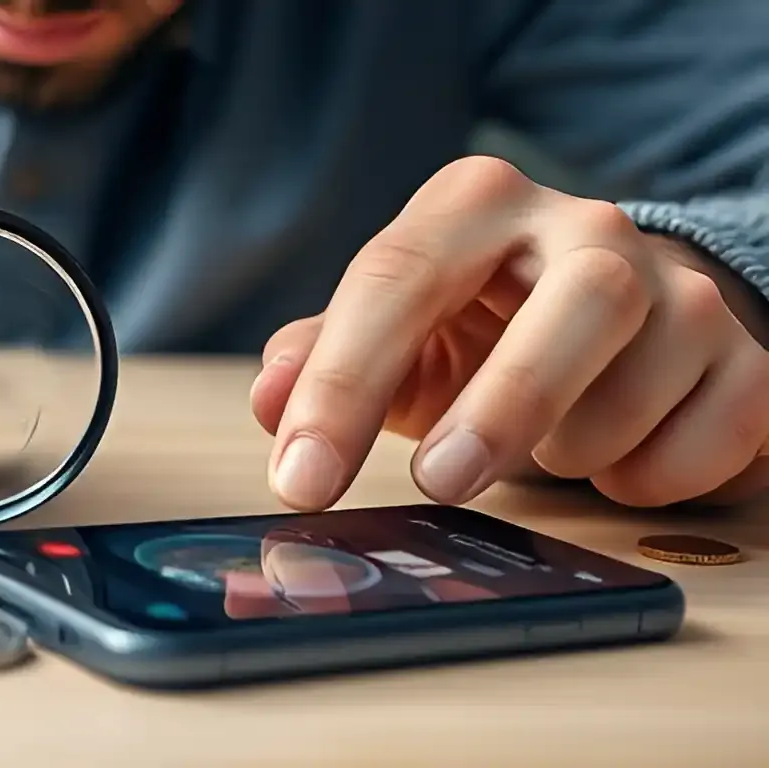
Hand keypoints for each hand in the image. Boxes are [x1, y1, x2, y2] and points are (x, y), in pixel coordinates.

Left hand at [251, 156, 768, 509]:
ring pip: (639, 387)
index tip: (302, 478)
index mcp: (475, 206)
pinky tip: (615, 456)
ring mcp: (680, 289)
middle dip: (504, 405)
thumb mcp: (393, 336)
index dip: (341, 384)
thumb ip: (324, 359)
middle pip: (576, 305)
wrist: (614, 320)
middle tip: (440, 482)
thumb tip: (271, 399)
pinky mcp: (745, 358)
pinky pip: (709, 438)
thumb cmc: (479, 328)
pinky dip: (647, 475)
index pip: (398, 279)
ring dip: (572, 450)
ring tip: (542, 447)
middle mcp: (587, 228)